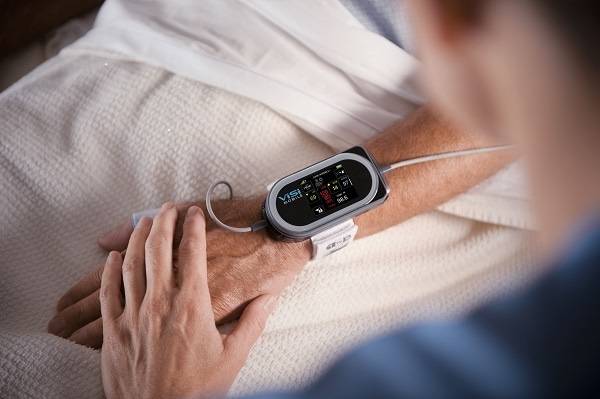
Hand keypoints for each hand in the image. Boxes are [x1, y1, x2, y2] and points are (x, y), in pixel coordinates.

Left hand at [100, 204, 276, 398]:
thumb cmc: (198, 391)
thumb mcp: (235, 356)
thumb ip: (254, 321)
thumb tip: (270, 297)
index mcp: (192, 305)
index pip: (192, 253)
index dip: (193, 228)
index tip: (194, 212)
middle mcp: (161, 304)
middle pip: (159, 250)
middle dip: (162, 222)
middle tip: (167, 207)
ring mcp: (133, 316)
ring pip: (132, 264)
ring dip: (137, 239)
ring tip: (143, 222)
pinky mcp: (113, 332)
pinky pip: (108, 291)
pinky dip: (109, 270)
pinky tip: (113, 256)